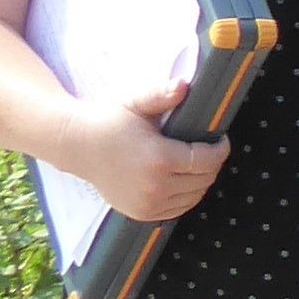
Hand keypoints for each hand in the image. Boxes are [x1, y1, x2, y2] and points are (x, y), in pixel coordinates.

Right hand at [71, 79, 227, 221]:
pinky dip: (186, 197)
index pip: (208, 161)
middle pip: (204, 179)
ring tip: (196, 164)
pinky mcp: (141, 213)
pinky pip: (178, 210)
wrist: (78, 146)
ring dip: (201, 181)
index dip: (220, 149)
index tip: (220, 139)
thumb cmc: (110, 122)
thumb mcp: (136, 104)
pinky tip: (182, 180)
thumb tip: (184, 85)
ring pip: (194, 197)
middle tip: (208, 149)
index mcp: (159, 159)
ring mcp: (148, 204)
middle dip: (212, 164)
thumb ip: (162, 95)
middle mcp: (155, 186)